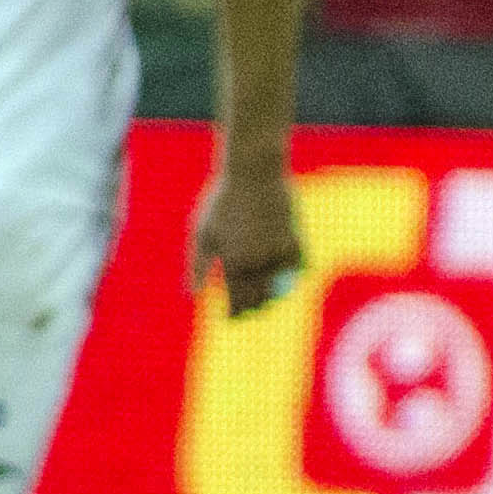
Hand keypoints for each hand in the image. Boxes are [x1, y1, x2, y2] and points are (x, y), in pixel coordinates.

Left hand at [187, 160, 301, 313]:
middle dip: (254, 307)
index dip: (235, 314)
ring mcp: (281, 252)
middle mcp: (260, 262)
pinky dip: (293, 274)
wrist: (255, 174)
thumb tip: (194, 295)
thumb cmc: (223, 202)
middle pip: (260, 298)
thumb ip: (198, 266)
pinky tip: (286, 276)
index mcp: (234, 262)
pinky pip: (298, 267)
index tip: (232, 319)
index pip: (237, 301)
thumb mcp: (204, 232)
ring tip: (266, 298)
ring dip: (274, 294)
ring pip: (282, 286)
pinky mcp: (298, 240)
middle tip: (248, 311)